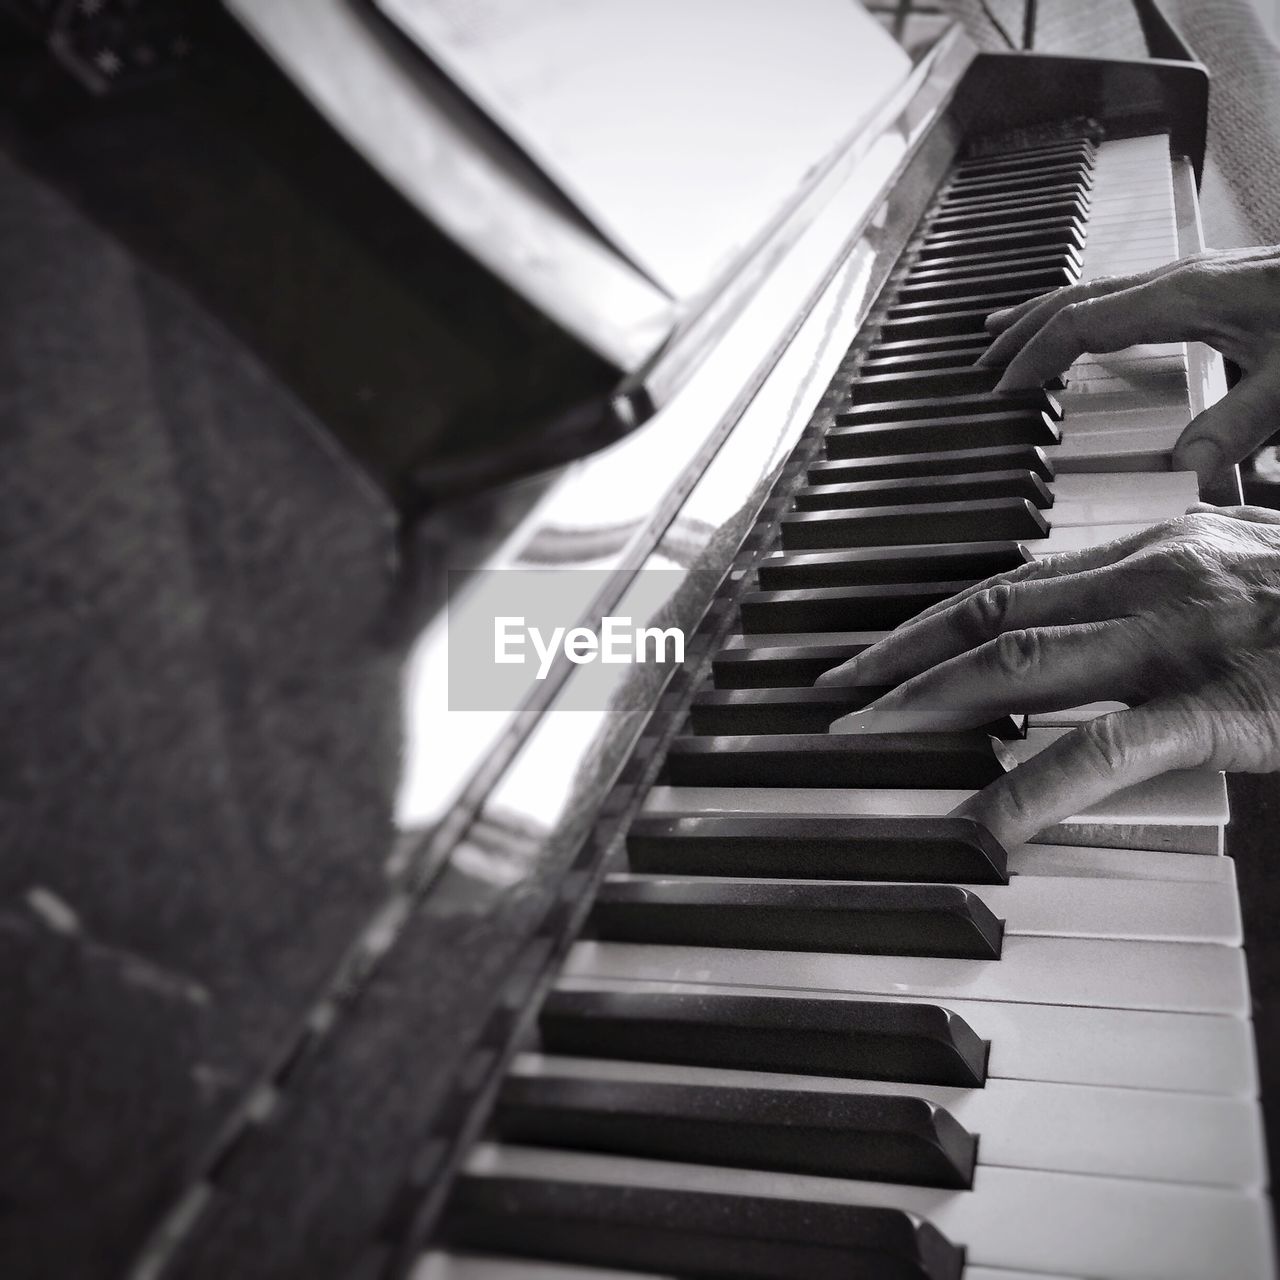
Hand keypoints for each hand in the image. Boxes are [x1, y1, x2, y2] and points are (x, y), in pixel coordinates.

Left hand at [816, 507, 1279, 846]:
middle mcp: (1151, 580)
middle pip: (987, 617)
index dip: (924, 621)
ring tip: (857, 739)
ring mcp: (1184, 640)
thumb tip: (1087, 621)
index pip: (1004, 586)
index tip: (867, 651)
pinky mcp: (1228, 706)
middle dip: (895, 657)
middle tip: (828, 694)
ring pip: (1020, 666)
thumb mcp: (1240, 568)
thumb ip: (1163, 590)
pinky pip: (1106, 750)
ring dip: (923, 703)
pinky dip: (1030, 787)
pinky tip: (978, 825)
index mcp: (1152, 552)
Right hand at [978, 247, 1279, 483]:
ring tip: (1004, 333)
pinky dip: (1084, 311)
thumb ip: (1240, 426)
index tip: (1001, 391)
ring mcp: (1195, 275)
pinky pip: (1124, 292)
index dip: (1034, 356)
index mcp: (1186, 298)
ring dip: (1046, 312)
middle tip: (979, 364)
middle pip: (1076, 296)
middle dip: (1021, 330)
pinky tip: (1085, 329)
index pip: (1082, 323)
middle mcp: (1181, 278)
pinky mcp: (1211, 282)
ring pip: (1097, 288)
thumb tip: (1184, 475)